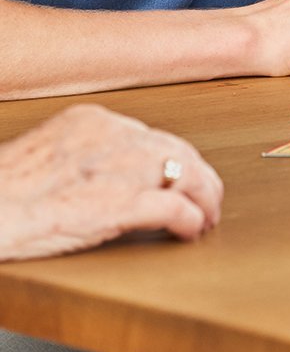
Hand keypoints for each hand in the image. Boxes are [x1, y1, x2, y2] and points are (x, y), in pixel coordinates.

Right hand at [0, 105, 221, 260]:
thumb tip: (111, 175)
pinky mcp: (121, 203)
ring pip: (186, 175)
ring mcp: (121, 168)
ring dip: (204, 199)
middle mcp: (114, 136)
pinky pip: (174, 208)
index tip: (180, 174)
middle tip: (206, 198)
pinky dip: (190, 220)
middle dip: (198, 178)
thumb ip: (85, 156)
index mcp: (92, 121)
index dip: (174, 160)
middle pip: (178, 151)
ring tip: (206, 216)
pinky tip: (191, 231)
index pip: (153, 136)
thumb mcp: (47, 155)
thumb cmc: (0, 193)